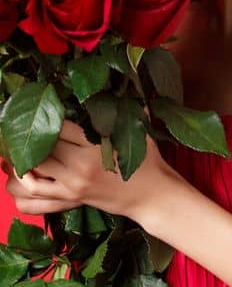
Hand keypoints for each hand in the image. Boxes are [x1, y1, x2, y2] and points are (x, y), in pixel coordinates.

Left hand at [2, 121, 175, 221]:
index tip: (50, 108)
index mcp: (97, 148)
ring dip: (26, 156)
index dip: (51, 116)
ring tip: (25, 146)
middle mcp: (81, 166)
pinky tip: (22, 171)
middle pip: (44, 146)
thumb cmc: (150, 163)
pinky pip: (36, 192)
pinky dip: (24, 182)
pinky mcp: (70, 198)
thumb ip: (128, 112)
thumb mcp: (141, 133)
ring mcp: (73, 184)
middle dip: (35, 134)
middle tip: (30, 125)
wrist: (153, 197)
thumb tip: (121, 88)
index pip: (61, 127)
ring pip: (35, 167)